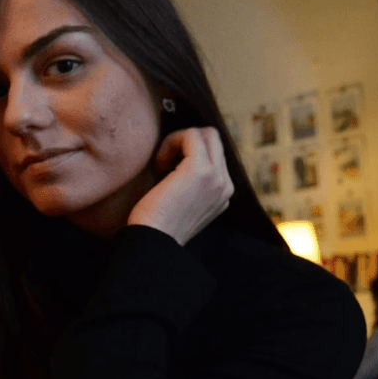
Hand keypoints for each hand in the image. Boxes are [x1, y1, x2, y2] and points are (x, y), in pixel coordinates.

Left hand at [127, 127, 233, 244]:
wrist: (152, 245)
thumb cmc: (155, 226)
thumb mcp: (179, 202)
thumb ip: (187, 183)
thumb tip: (176, 159)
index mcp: (222, 194)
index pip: (213, 155)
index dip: (186, 154)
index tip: (164, 171)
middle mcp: (226, 186)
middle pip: (213, 140)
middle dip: (185, 143)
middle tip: (162, 164)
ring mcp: (217, 178)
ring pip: (205, 134)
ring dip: (178, 141)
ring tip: (161, 164)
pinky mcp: (202, 170)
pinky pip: (191, 135)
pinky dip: (171, 141)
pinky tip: (159, 164)